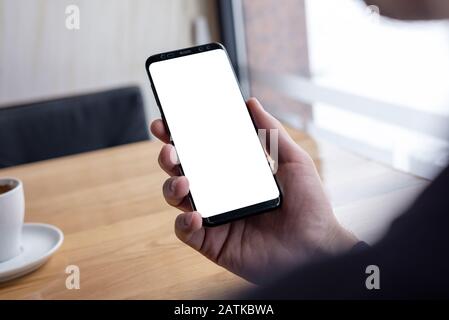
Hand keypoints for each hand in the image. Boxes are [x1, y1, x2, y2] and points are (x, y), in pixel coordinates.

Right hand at [150, 98, 357, 283]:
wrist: (317, 250)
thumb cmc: (310, 207)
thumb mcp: (294, 161)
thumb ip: (272, 132)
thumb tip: (251, 103)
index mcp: (234, 172)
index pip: (201, 150)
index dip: (180, 136)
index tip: (167, 122)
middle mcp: (219, 192)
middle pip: (181, 170)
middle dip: (168, 156)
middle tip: (170, 149)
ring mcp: (214, 216)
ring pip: (176, 197)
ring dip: (171, 186)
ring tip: (184, 182)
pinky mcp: (212, 242)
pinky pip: (185, 230)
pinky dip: (184, 221)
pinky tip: (196, 215)